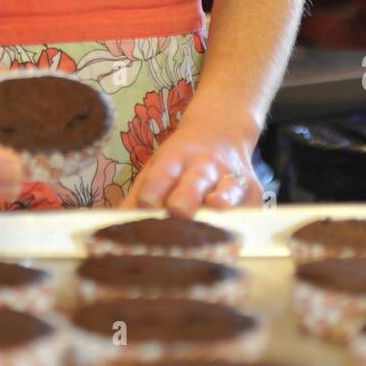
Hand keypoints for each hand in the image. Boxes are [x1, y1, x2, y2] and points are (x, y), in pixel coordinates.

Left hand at [119, 106, 263, 215]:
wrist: (222, 132)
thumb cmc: (180, 161)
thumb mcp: (156, 166)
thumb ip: (138, 196)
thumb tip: (113, 226)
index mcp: (175, 159)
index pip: (161, 174)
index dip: (152, 192)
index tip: (144, 208)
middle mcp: (203, 165)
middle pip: (194, 182)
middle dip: (186, 199)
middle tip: (178, 212)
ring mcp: (230, 176)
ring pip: (227, 190)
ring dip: (222, 200)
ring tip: (217, 207)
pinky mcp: (252, 190)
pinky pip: (250, 206)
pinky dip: (244, 218)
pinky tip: (238, 234)